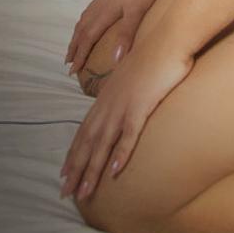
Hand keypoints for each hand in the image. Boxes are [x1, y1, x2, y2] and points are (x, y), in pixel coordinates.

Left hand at [59, 33, 191, 200]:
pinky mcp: (141, 106)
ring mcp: (123, 105)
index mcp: (106, 96)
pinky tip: (114, 172)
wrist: (169, 39)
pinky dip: (120, 154)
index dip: (73, 153)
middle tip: (65, 193)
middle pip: (87, 142)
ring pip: (102, 144)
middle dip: (75, 169)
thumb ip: (124, 87)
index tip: (65, 173)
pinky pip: (128, 135)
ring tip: (84, 193)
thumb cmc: (155, 54)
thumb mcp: (132, 72)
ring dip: (91, 170)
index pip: (84, 129)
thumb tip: (123, 95)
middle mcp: (109, 103)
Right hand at [65, 0, 161, 78]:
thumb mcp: (137, 12)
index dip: (80, 55)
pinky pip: (89, 11)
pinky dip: (83, 22)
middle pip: (81, 30)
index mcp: (104, 13)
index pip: (87, 38)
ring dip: (77, 35)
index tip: (72, 70)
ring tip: (73, 46)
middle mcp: (99, 6)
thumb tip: (115, 59)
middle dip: (74, 47)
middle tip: (67, 62)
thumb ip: (126, 34)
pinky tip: (88, 22)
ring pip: (84, 20)